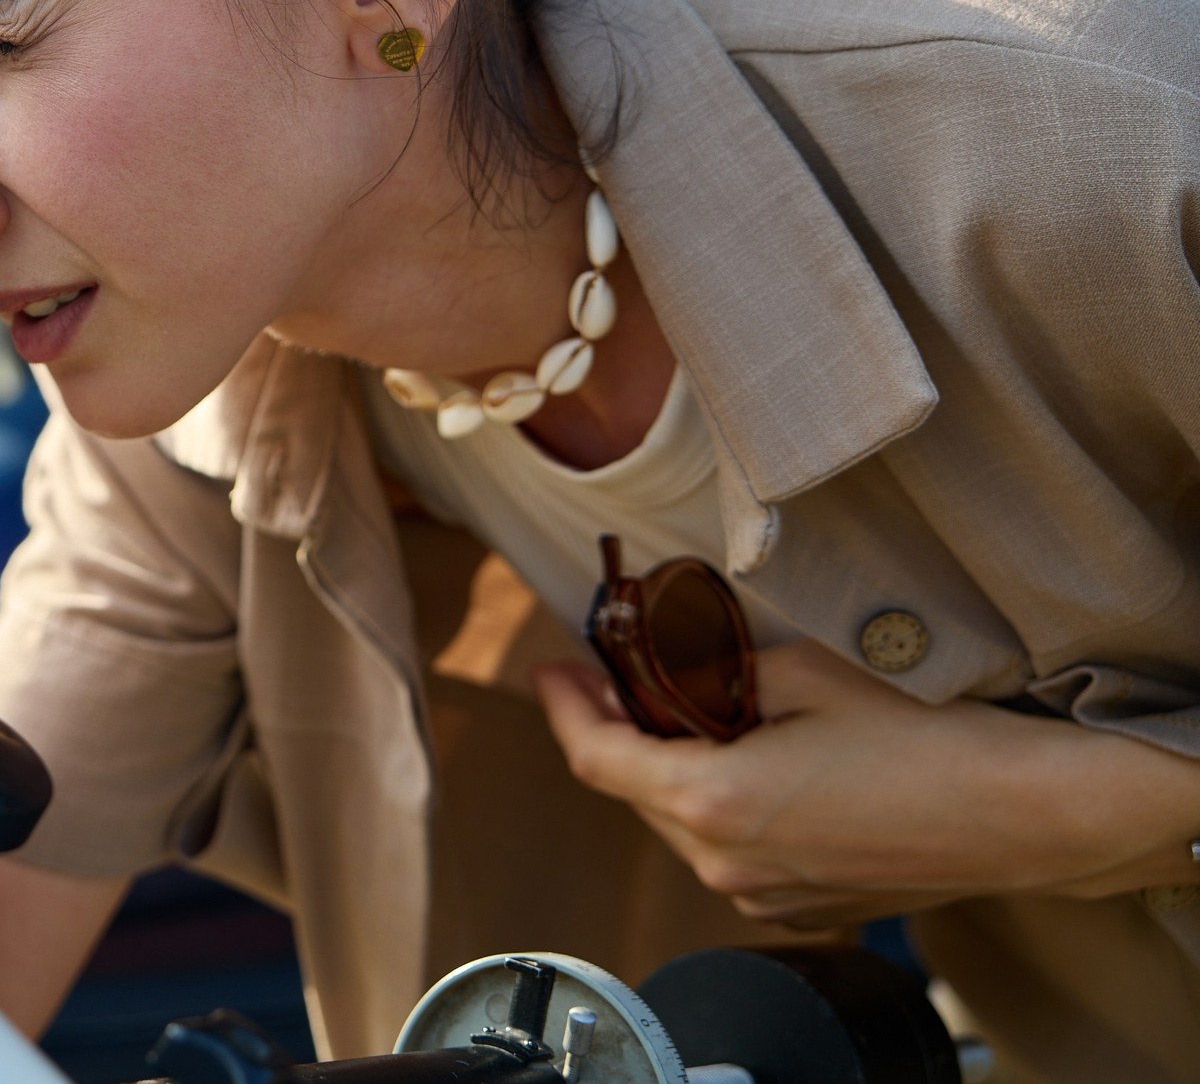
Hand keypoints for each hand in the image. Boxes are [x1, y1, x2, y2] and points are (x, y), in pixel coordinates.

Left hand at [537, 640, 1199, 926]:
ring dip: (671, 772)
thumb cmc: (921, 740)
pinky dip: (720, 807)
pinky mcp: (802, 907)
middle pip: (634, 792)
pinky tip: (749, 763)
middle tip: (616, 678)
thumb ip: (718, 671)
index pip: (596, 758)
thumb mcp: (801, 674)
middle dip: (619, 733)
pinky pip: (731, 853)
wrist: (1018, 814)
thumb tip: (675, 663)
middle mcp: (724, 863)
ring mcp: (764, 896)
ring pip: (681, 825)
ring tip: (687, 714)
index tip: (554, 672)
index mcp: (711, 802)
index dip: (565, 710)